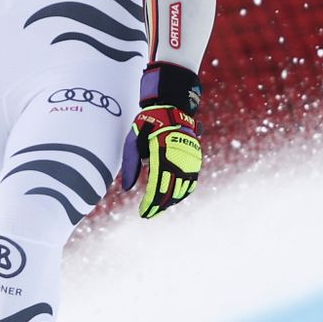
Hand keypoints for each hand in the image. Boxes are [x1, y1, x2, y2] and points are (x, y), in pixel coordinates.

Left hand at [120, 63, 203, 218]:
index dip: (151, 202)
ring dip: (170, 201)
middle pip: (171, 190)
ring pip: (182, 188)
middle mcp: (179, 157)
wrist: (172, 107)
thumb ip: (130, 164)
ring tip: (158, 209)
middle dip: (159, 205)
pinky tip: (173, 199)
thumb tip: (127, 189)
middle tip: (148, 214)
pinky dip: (182, 193)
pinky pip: (191, 182)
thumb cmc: (148, 123)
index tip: (143, 212)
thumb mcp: (133, 140)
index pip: (158, 185)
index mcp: (162, 152)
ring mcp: (190, 158)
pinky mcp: (195, 159)